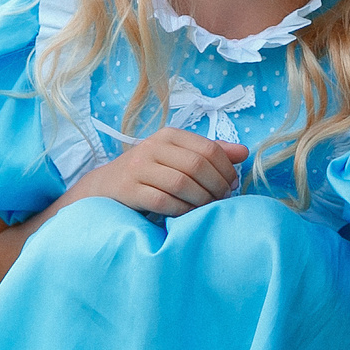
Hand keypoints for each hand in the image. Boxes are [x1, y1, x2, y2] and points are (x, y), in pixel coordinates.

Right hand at [75, 128, 245, 218]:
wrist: (105, 186)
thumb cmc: (149, 172)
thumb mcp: (177, 156)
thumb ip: (210, 152)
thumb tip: (244, 152)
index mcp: (169, 135)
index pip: (208, 149)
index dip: (226, 170)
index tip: (232, 185)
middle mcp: (153, 147)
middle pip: (197, 166)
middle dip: (216, 186)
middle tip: (223, 200)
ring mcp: (139, 168)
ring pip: (182, 184)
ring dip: (201, 200)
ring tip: (207, 208)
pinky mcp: (130, 190)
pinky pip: (163, 201)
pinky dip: (181, 210)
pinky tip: (188, 214)